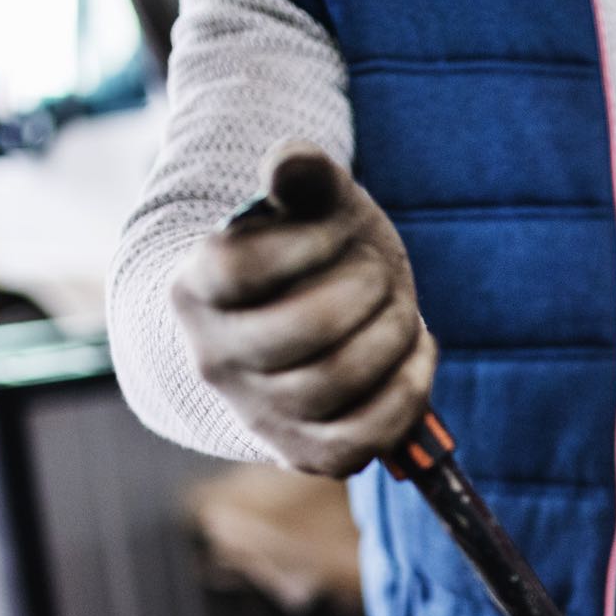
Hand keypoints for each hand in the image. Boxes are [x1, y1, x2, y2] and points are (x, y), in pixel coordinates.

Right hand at [171, 142, 435, 475]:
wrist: (302, 324)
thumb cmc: (312, 256)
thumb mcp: (309, 205)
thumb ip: (301, 173)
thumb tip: (289, 163)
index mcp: (197, 289)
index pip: (243, 268)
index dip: (310, 242)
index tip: (337, 228)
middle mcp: (215, 358)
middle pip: (304, 330)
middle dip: (367, 291)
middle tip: (380, 275)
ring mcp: (258, 412)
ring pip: (336, 385)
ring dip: (393, 338)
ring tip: (403, 312)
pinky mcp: (304, 452)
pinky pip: (360, 442)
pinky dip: (407, 394)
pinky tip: (418, 355)